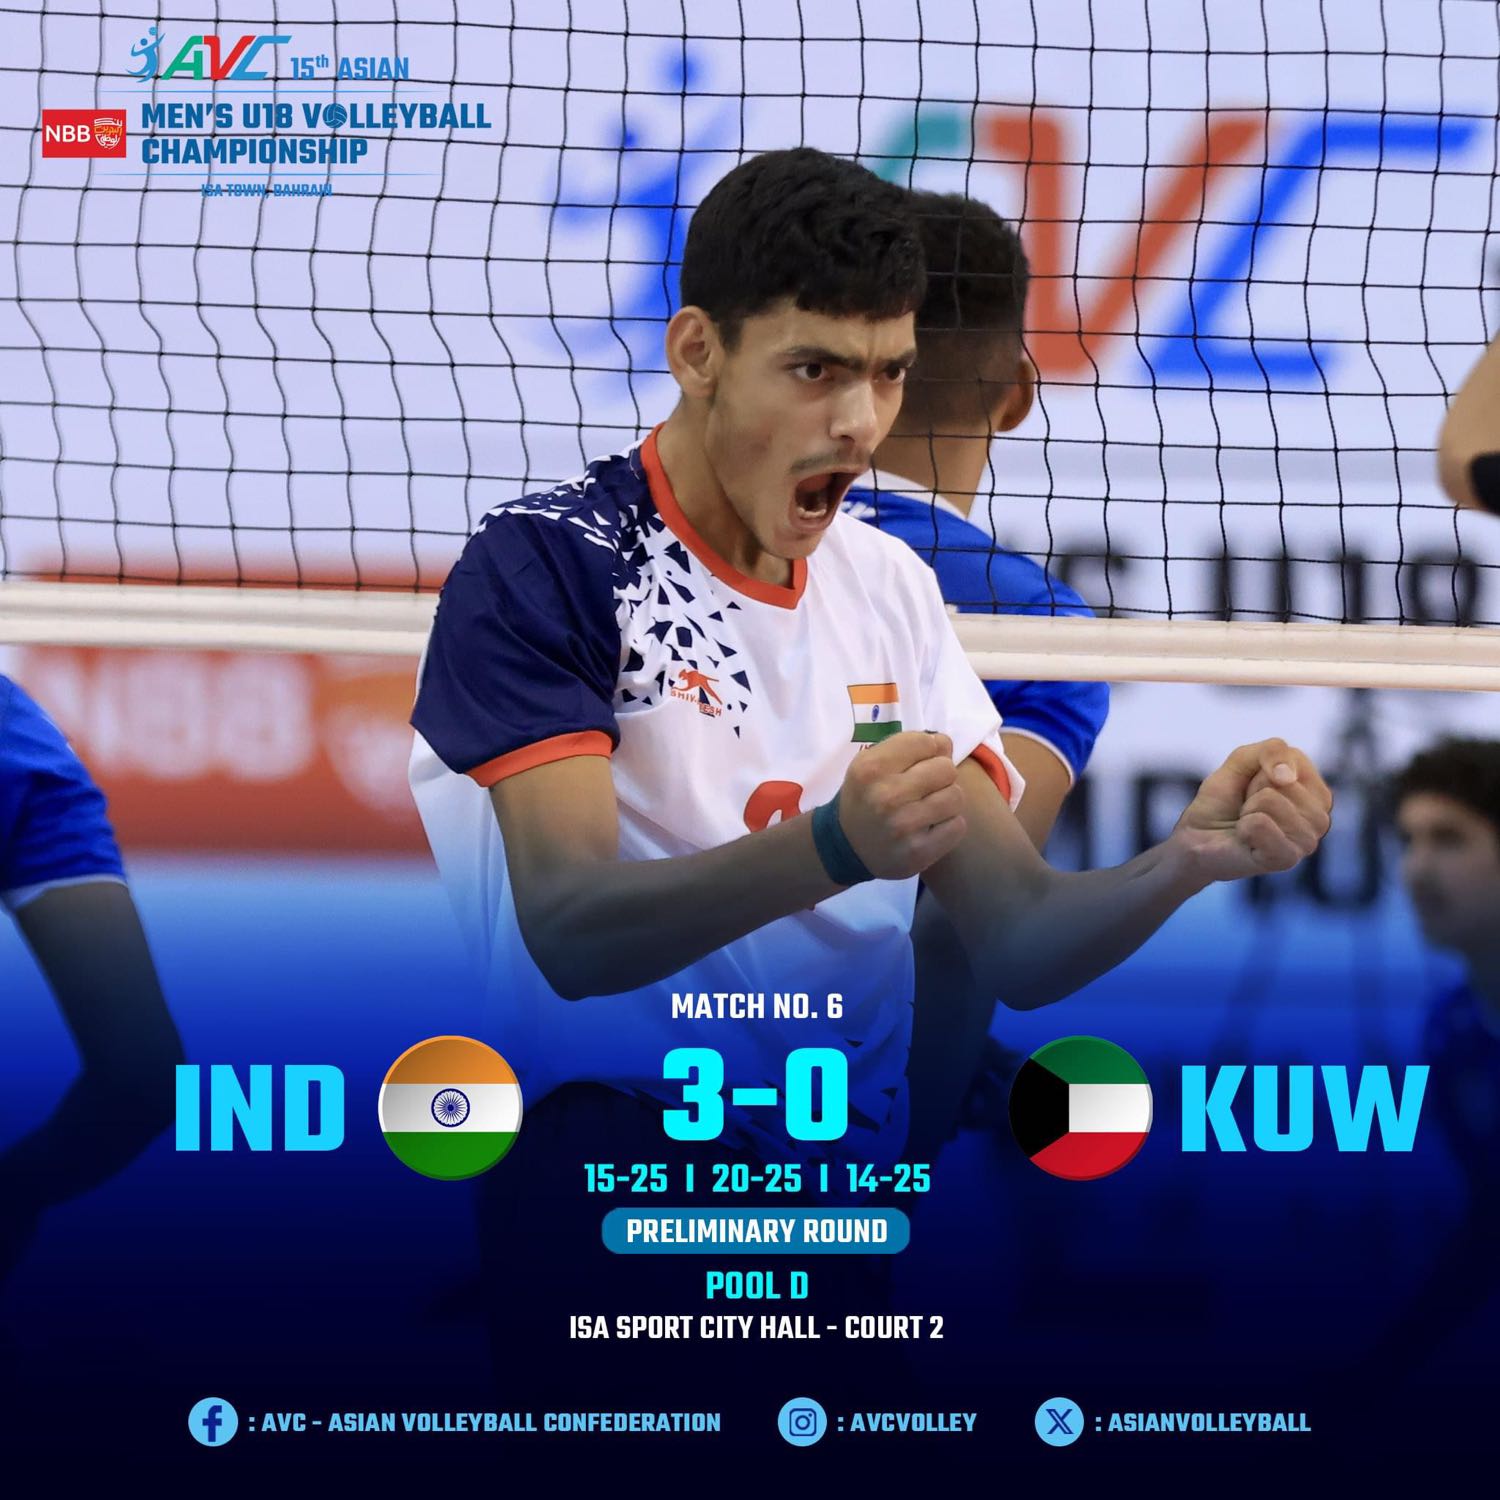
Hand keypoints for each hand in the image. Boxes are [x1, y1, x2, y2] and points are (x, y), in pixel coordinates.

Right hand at [837, 731, 966, 878]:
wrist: (847, 847)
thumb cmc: (866, 797)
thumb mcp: (872, 763)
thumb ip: (908, 746)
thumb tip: (945, 743)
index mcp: (871, 768)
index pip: (925, 742)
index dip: (928, 750)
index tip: (917, 764)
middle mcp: (886, 796)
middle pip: (946, 769)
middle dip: (940, 776)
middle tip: (925, 788)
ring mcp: (903, 826)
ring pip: (956, 796)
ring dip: (947, 801)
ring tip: (929, 807)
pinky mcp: (919, 852)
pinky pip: (958, 825)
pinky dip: (949, 825)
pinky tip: (931, 827)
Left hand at [1172, 738, 1332, 882]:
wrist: (1198, 837)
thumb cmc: (1225, 801)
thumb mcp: (1242, 761)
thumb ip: (1271, 750)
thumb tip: (1287, 776)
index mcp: (1316, 792)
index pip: (1295, 758)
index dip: (1261, 768)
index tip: (1253, 786)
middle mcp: (1320, 817)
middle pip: (1284, 781)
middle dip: (1254, 789)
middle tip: (1247, 808)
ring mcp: (1307, 841)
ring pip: (1271, 800)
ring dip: (1248, 808)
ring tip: (1247, 822)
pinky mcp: (1288, 859)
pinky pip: (1261, 824)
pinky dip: (1243, 826)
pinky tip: (1246, 838)